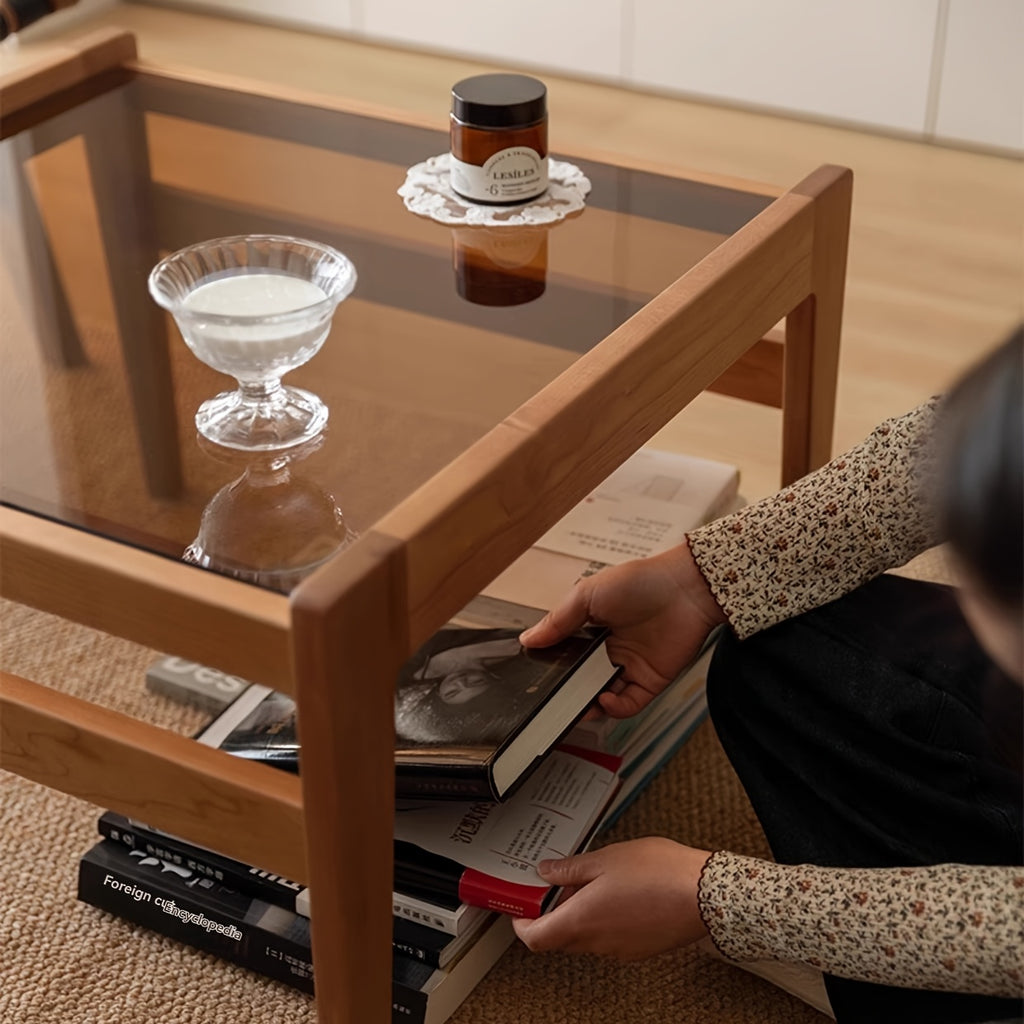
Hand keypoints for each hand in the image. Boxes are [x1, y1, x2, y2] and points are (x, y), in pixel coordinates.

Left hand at [513, 838, 711, 959]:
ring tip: (590, 882)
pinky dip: (603, 918)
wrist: (704, 894)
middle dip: (552, 913)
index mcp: (581, 921)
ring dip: (579, 914)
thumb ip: (570, 869)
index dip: (522, 923)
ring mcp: (620, 949)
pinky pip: (609, 937)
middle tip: (555, 885)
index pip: (535, 938)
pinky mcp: (640, 948)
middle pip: (558, 938)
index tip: (521, 905)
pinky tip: (616, 892)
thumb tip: (546, 871)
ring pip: (585, 937)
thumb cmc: (658, 874)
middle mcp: (597, 942)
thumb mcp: (604, 859)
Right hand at [520, 541, 725, 716]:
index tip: (538, 680)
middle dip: (568, 695)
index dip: (554, 670)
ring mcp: (631, 667)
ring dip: (589, 706)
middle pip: (583, 682)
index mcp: (593, 630)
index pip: (568, 658)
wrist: (684, 588)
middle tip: (552, 702)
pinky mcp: (651, 681)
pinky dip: (615, 708)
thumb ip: (557, 620)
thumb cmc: (640, 581)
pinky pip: (629, 704)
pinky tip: (603, 700)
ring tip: (575, 707)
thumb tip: (529, 639)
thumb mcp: (586, 595)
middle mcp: (610, 651)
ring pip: (603, 697)